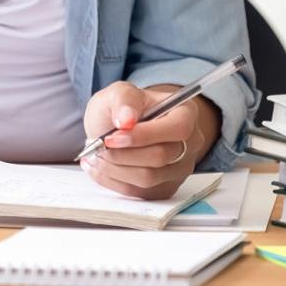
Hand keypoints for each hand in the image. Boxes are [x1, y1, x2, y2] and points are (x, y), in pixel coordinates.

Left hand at [80, 83, 211, 199]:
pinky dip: (113, 181)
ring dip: (115, 168)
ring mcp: (179, 169)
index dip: (143, 135)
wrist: (120, 127)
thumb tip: (126, 119)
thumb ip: (124, 99)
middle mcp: (190, 143)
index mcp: (186, 113)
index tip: (111, 137)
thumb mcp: (120, 92)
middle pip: (161, 157)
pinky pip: (139, 193)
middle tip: (98, 146)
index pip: (177, 128)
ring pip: (148, 178)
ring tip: (96, 154)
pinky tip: (100, 167)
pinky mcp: (164, 188)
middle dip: (123, 154)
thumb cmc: (124, 108)